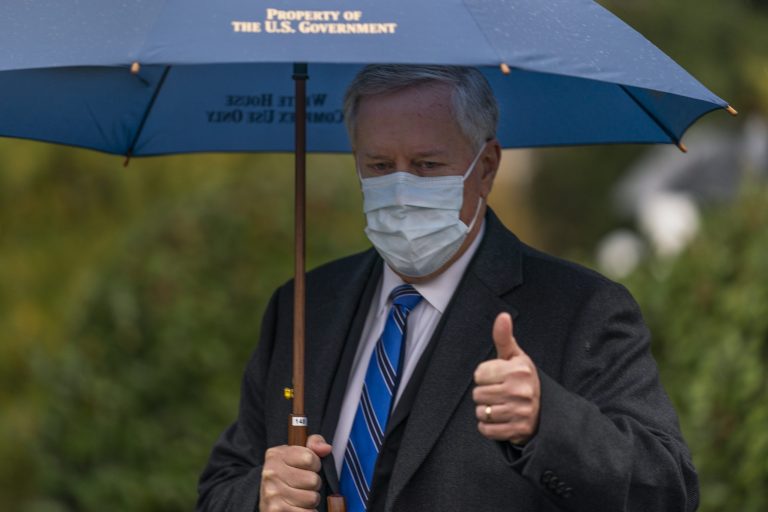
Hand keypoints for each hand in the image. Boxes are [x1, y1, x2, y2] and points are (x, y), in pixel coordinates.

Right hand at [259, 434, 331, 510]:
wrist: (267, 499)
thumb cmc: (288, 474)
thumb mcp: (297, 453)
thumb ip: (314, 444)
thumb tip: (326, 448)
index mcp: (276, 455)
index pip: (310, 458)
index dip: (315, 465)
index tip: (309, 468)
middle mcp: (271, 473)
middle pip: (313, 480)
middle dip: (314, 484)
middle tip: (304, 485)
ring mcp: (272, 494)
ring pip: (312, 498)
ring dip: (311, 500)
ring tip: (301, 496)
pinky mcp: (275, 511)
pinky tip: (298, 507)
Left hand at [473, 312, 539, 444]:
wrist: (545, 410)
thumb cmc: (522, 379)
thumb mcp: (515, 357)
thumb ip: (504, 337)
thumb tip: (502, 316)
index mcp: (519, 370)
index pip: (479, 374)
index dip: (484, 376)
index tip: (497, 378)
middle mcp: (521, 390)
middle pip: (477, 394)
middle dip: (484, 394)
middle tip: (499, 393)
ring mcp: (521, 412)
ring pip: (481, 412)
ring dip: (486, 411)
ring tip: (500, 406)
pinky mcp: (518, 430)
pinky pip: (486, 430)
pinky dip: (488, 427)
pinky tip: (500, 419)